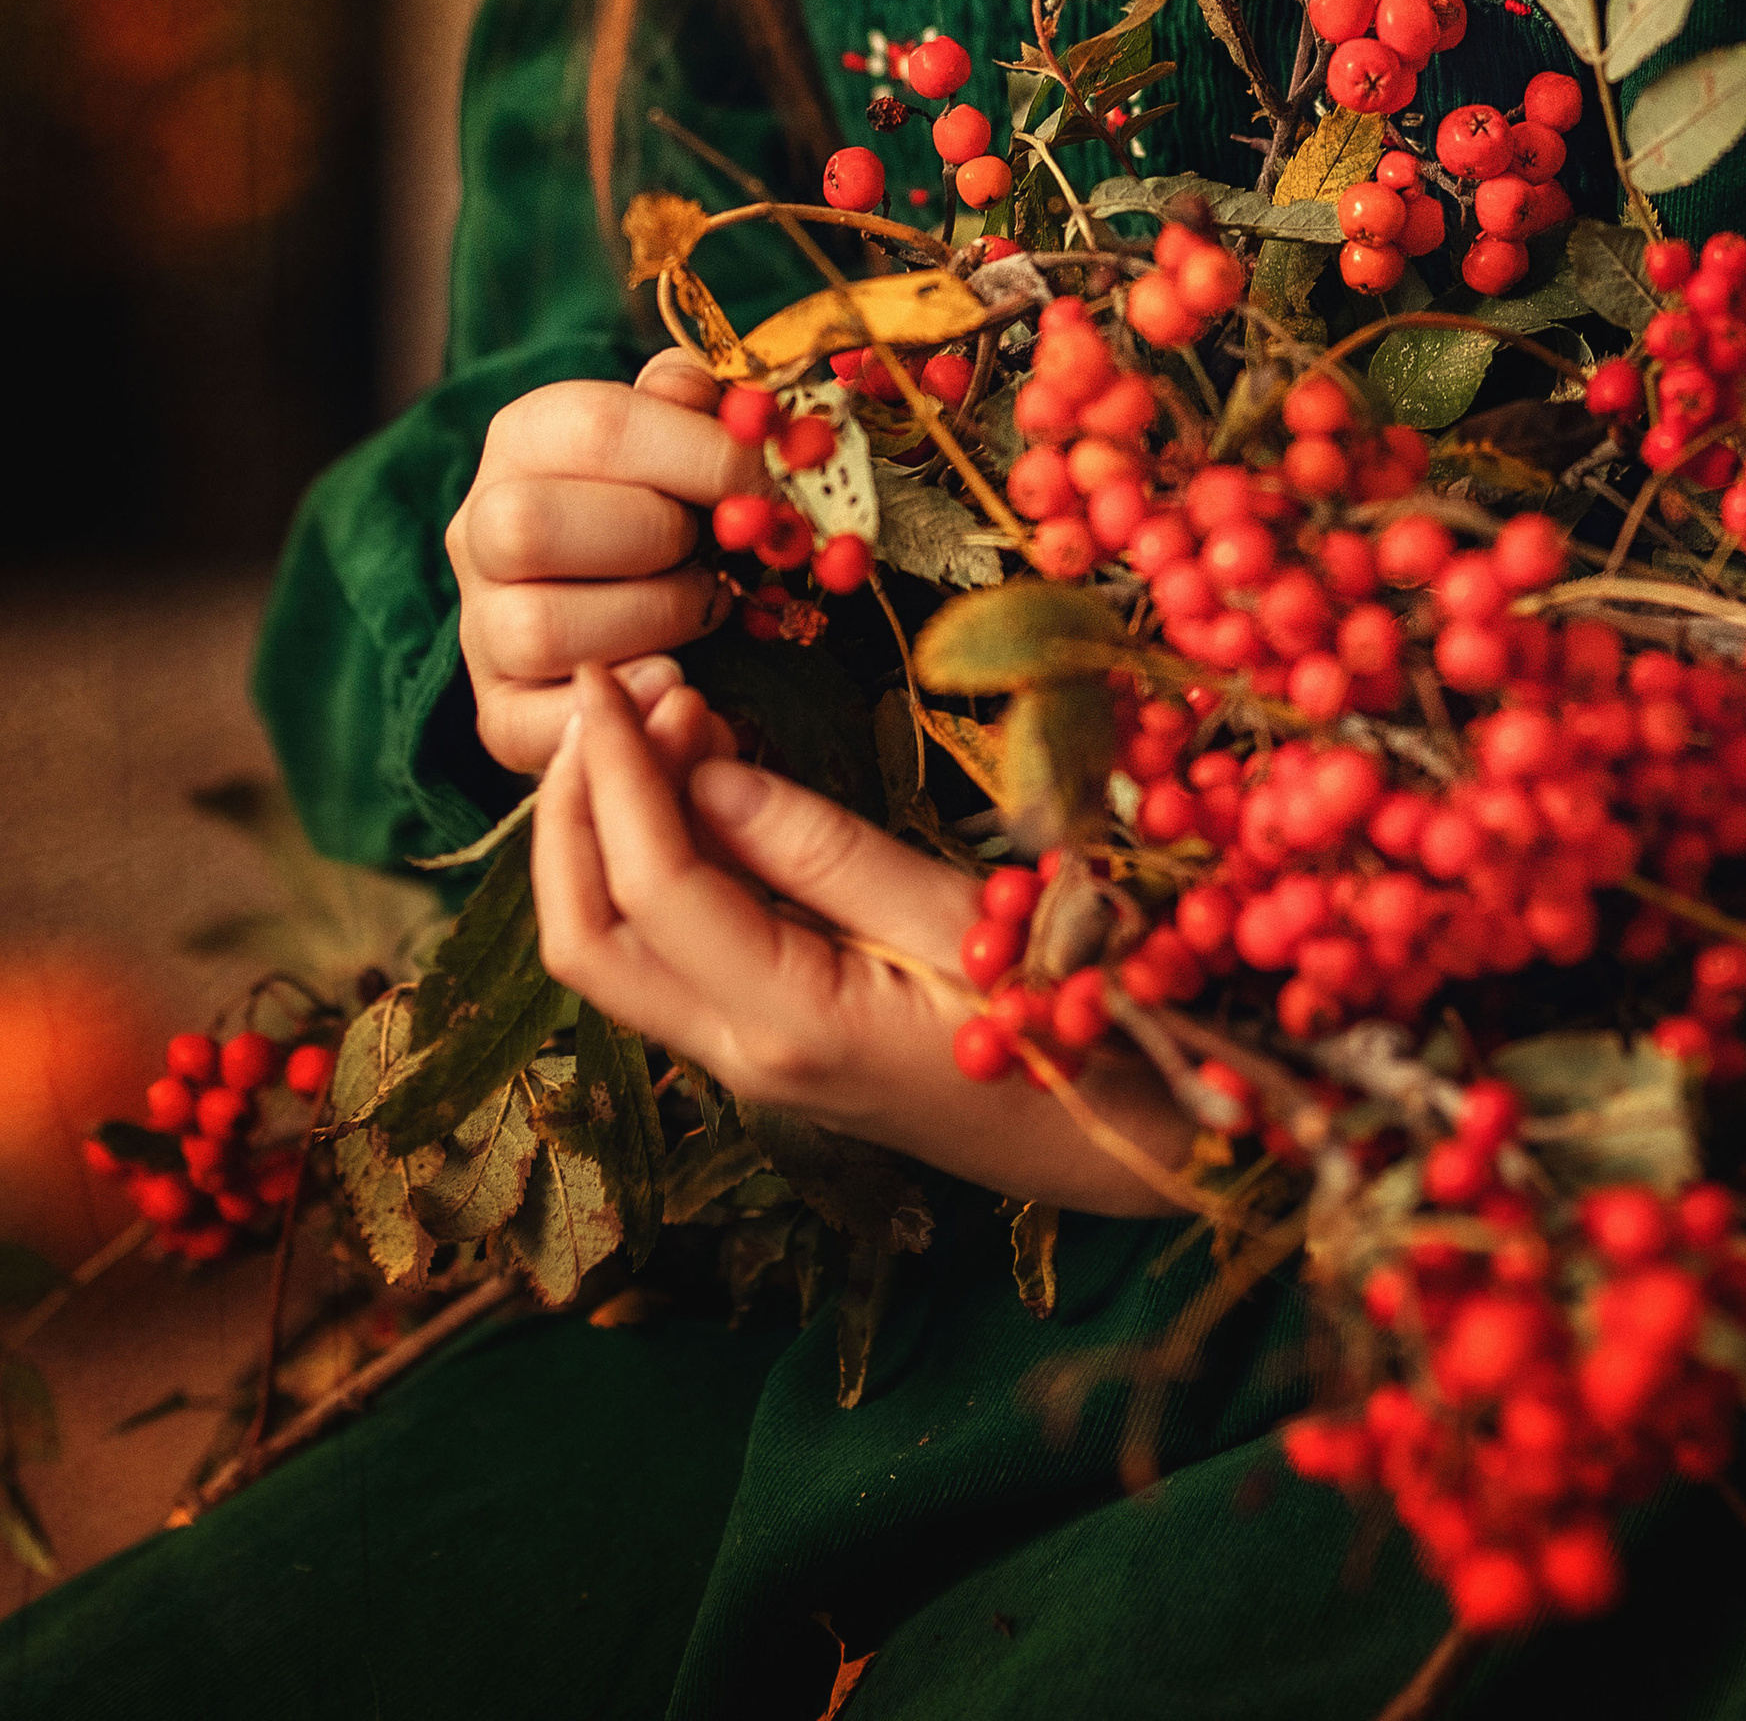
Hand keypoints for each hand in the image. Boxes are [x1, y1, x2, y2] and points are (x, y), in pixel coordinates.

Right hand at [449, 350, 755, 775]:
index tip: (775, 482)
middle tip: (718, 550)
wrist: (651, 594)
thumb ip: (706, 404)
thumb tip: (743, 411)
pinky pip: (526, 727)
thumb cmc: (676, 496)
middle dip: (656, 540)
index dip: (705, 456)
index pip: (596, 427)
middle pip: (528, 526)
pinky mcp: (499, 711)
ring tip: (705, 608)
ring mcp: (480, 625)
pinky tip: (677, 683)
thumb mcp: (689, 429)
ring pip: (533, 630)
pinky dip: (616, 711)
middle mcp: (480, 528)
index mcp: (528, 438)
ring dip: (650, 623)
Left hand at [532, 664, 1191, 1217]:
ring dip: (602, 829)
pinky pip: (664, 948)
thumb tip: (706, 769)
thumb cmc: (1058, 1012)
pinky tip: (695, 776)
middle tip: (614, 692)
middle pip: (585, 940)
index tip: (614, 677)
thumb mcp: (955, 909)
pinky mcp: (761, 1035)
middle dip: (571, 807)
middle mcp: (742, 1053)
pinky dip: (648, 856)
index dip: (619, 772)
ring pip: (611, 949)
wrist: (1105, 1136)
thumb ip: (822, 848)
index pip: (654, 889)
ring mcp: (743, 1055)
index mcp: (794, 1022)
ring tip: (661, 713)